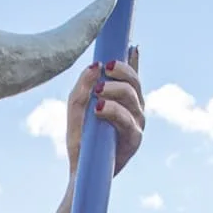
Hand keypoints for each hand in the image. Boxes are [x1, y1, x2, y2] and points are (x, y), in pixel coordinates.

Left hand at [65, 46, 144, 176]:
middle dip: (121, 70)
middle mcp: (134, 108)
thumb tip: (94, 66)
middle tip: (106, 68)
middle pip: (134, 81)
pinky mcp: (134, 139)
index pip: (131, 75)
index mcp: (123, 100)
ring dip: (114, 90)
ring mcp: (137, 123)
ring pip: (131, 96)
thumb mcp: (76, 108)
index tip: (131, 42)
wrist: (81, 170)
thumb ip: (83, 87)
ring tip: (98, 93)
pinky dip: (113, 111)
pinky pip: (127, 120)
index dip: (133, 59)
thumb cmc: (81, 139)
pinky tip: (99, 107)